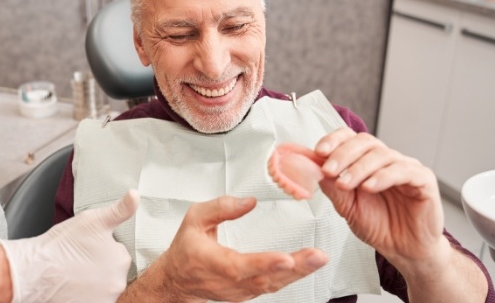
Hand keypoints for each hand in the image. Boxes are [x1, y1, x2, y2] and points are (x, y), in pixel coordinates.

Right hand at [0, 189, 139, 302]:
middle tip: (79, 259)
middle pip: (113, 271)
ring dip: (94, 281)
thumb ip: (120, 210)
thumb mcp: (93, 220)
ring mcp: (105, 299)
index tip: (87, 247)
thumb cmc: (62, 244)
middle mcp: (118, 283)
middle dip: (100, 265)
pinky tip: (74, 286)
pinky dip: (87, 294)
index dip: (102, 248)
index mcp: (122, 259)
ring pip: (104, 286)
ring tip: (74, 272)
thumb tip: (136, 194)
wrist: (35, 272)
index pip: (118, 252)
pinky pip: (95, 298)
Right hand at [157, 196, 327, 301]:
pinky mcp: (248, 293)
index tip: (286, 258)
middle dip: (295, 268)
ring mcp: (240, 291)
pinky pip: (272, 286)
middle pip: (265, 278)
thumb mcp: (194, 219)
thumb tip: (249, 201)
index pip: (240, 266)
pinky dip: (291, 276)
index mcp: (212, 262)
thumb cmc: (186, 248)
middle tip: (317, 256)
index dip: (264, 263)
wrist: (177, 279)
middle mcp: (228, 282)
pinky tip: (306, 265)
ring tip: (318, 258)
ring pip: (272, 285)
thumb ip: (220, 208)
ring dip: (299, 273)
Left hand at [314, 128, 444, 268]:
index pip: (350, 138)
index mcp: (366, 161)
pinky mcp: (424, 180)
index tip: (318, 152)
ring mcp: (406, 167)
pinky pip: (404, 171)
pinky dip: (383, 177)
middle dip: (343, 154)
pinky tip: (369, 187)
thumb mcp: (347, 207)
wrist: (404, 250)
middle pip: (365, 142)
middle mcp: (386, 160)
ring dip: (359, 168)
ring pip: (382, 155)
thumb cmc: (378, 225)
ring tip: (345, 183)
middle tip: (329, 170)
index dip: (334, 140)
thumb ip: (332, 187)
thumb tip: (313, 168)